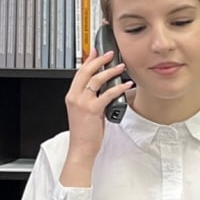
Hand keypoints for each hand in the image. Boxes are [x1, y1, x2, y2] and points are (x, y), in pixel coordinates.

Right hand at [60, 47, 130, 185]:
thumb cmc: (85, 133)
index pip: (79, 72)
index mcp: (72, 96)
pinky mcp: (92, 110)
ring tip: (121, 67)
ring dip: (110, 71)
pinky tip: (126, 86)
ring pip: (96, 80)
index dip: (88, 60)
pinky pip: (107, 94)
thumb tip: (104, 88)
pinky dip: (119, 88)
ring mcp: (83, 103)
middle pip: (86, 71)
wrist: (81, 148)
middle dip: (99, 60)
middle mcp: (75, 97)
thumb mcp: (84, 111)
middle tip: (110, 54)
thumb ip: (91, 99)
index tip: (95, 51)